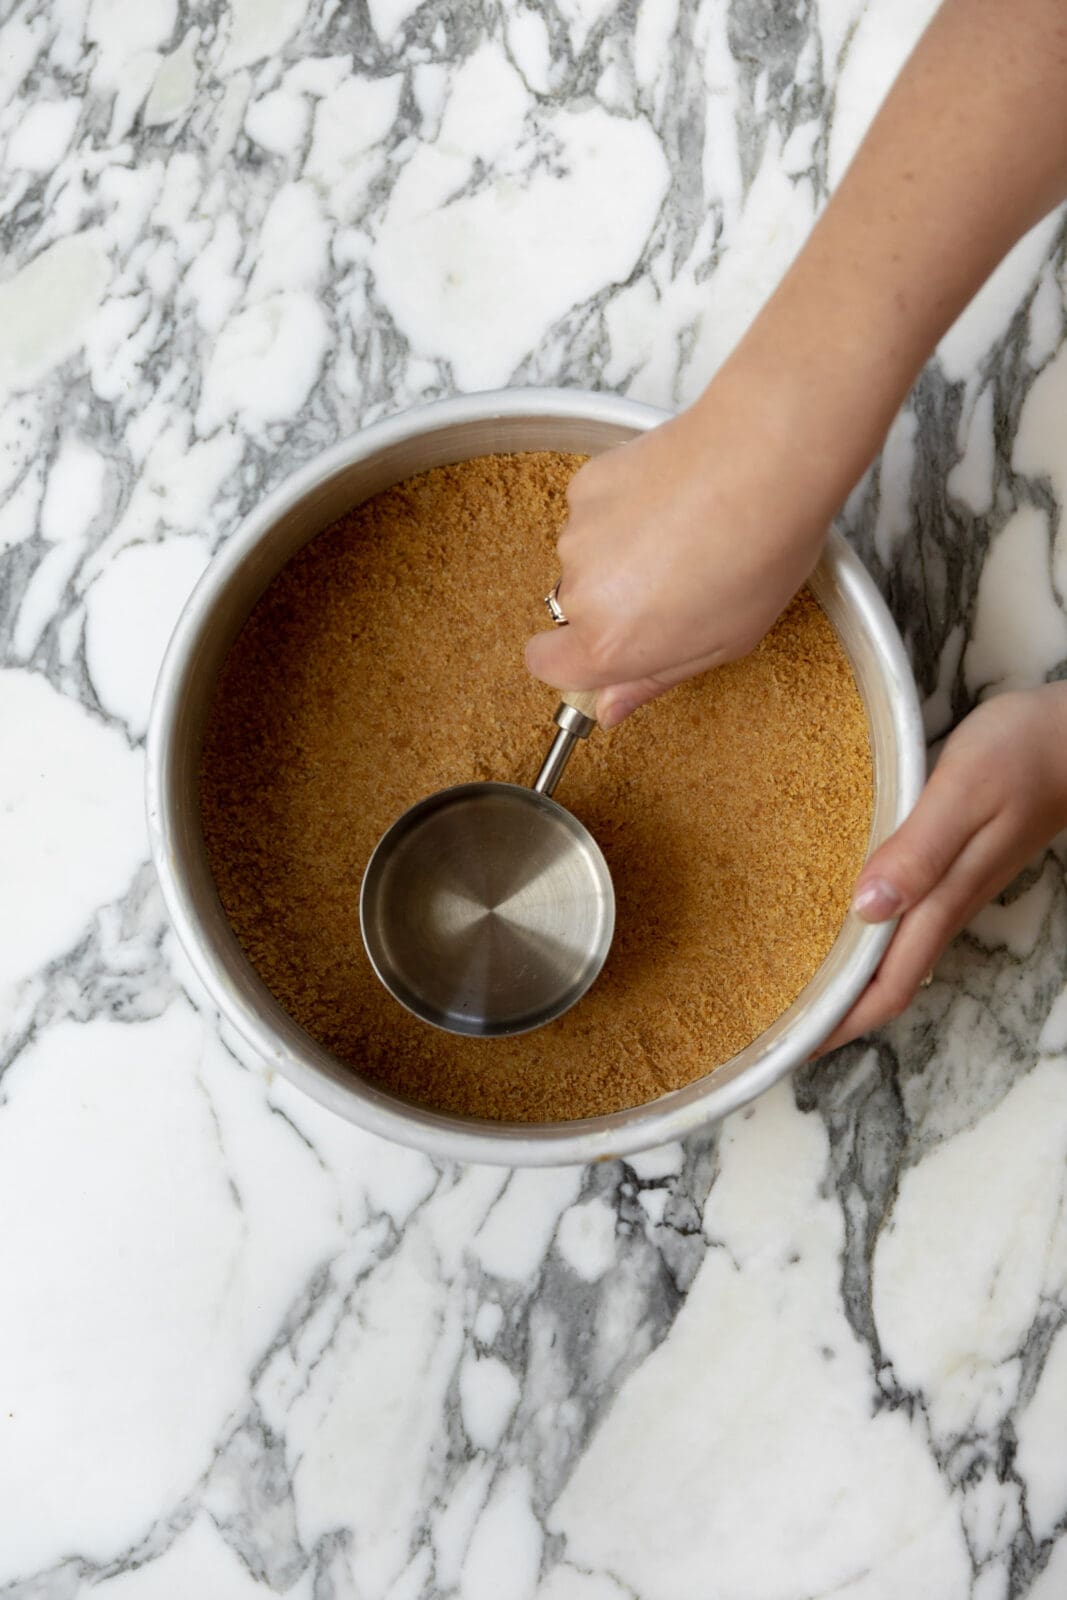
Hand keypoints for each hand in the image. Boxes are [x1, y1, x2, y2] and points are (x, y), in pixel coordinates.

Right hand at [524, 374, 837, 727]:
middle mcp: (581, 591)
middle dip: (611, 604)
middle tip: (673, 585)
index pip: (545, 666)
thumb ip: (653, 679)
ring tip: (681, 535)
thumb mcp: (723, 643)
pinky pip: (593, 512)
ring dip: (618, 554)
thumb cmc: (760, 553)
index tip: (606, 652)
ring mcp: (578, 533)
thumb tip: (609, 708)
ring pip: (585, 558)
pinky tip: (669, 501)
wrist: (765, 458)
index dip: (572, 662)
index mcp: (610, 643)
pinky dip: (621, 511)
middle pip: (573, 611)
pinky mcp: (587, 485)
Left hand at [814, 685, 1066, 1054]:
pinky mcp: (952, 866)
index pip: (890, 986)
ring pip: (894, 954)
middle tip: (776, 1024)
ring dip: (847, 976)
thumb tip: (867, 908)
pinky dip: (861, 934)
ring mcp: (952, 889)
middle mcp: (946, 905)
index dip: (843, 1023)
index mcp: (943, 899)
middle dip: (837, 1012)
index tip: (793, 1047)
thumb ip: (918, 851)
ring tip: (791, 980)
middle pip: (888, 982)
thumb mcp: (962, 791)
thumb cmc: (1021, 752)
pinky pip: (901, 919)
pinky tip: (832, 919)